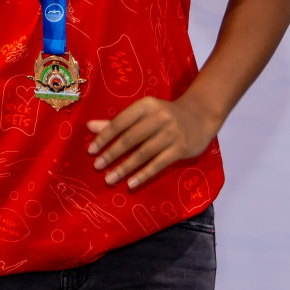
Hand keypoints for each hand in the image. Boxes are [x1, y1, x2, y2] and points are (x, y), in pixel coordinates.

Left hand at [85, 93, 220, 189]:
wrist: (201, 116)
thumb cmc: (164, 115)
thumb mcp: (142, 113)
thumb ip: (116, 122)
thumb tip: (89, 127)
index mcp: (145, 105)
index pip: (120, 122)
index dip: (104, 137)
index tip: (91, 151)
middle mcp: (158, 117)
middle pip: (130, 139)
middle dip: (112, 154)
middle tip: (97, 166)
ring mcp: (171, 133)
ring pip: (143, 153)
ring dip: (124, 168)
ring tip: (109, 179)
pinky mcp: (181, 148)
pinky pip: (159, 164)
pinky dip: (143, 175)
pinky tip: (131, 183)